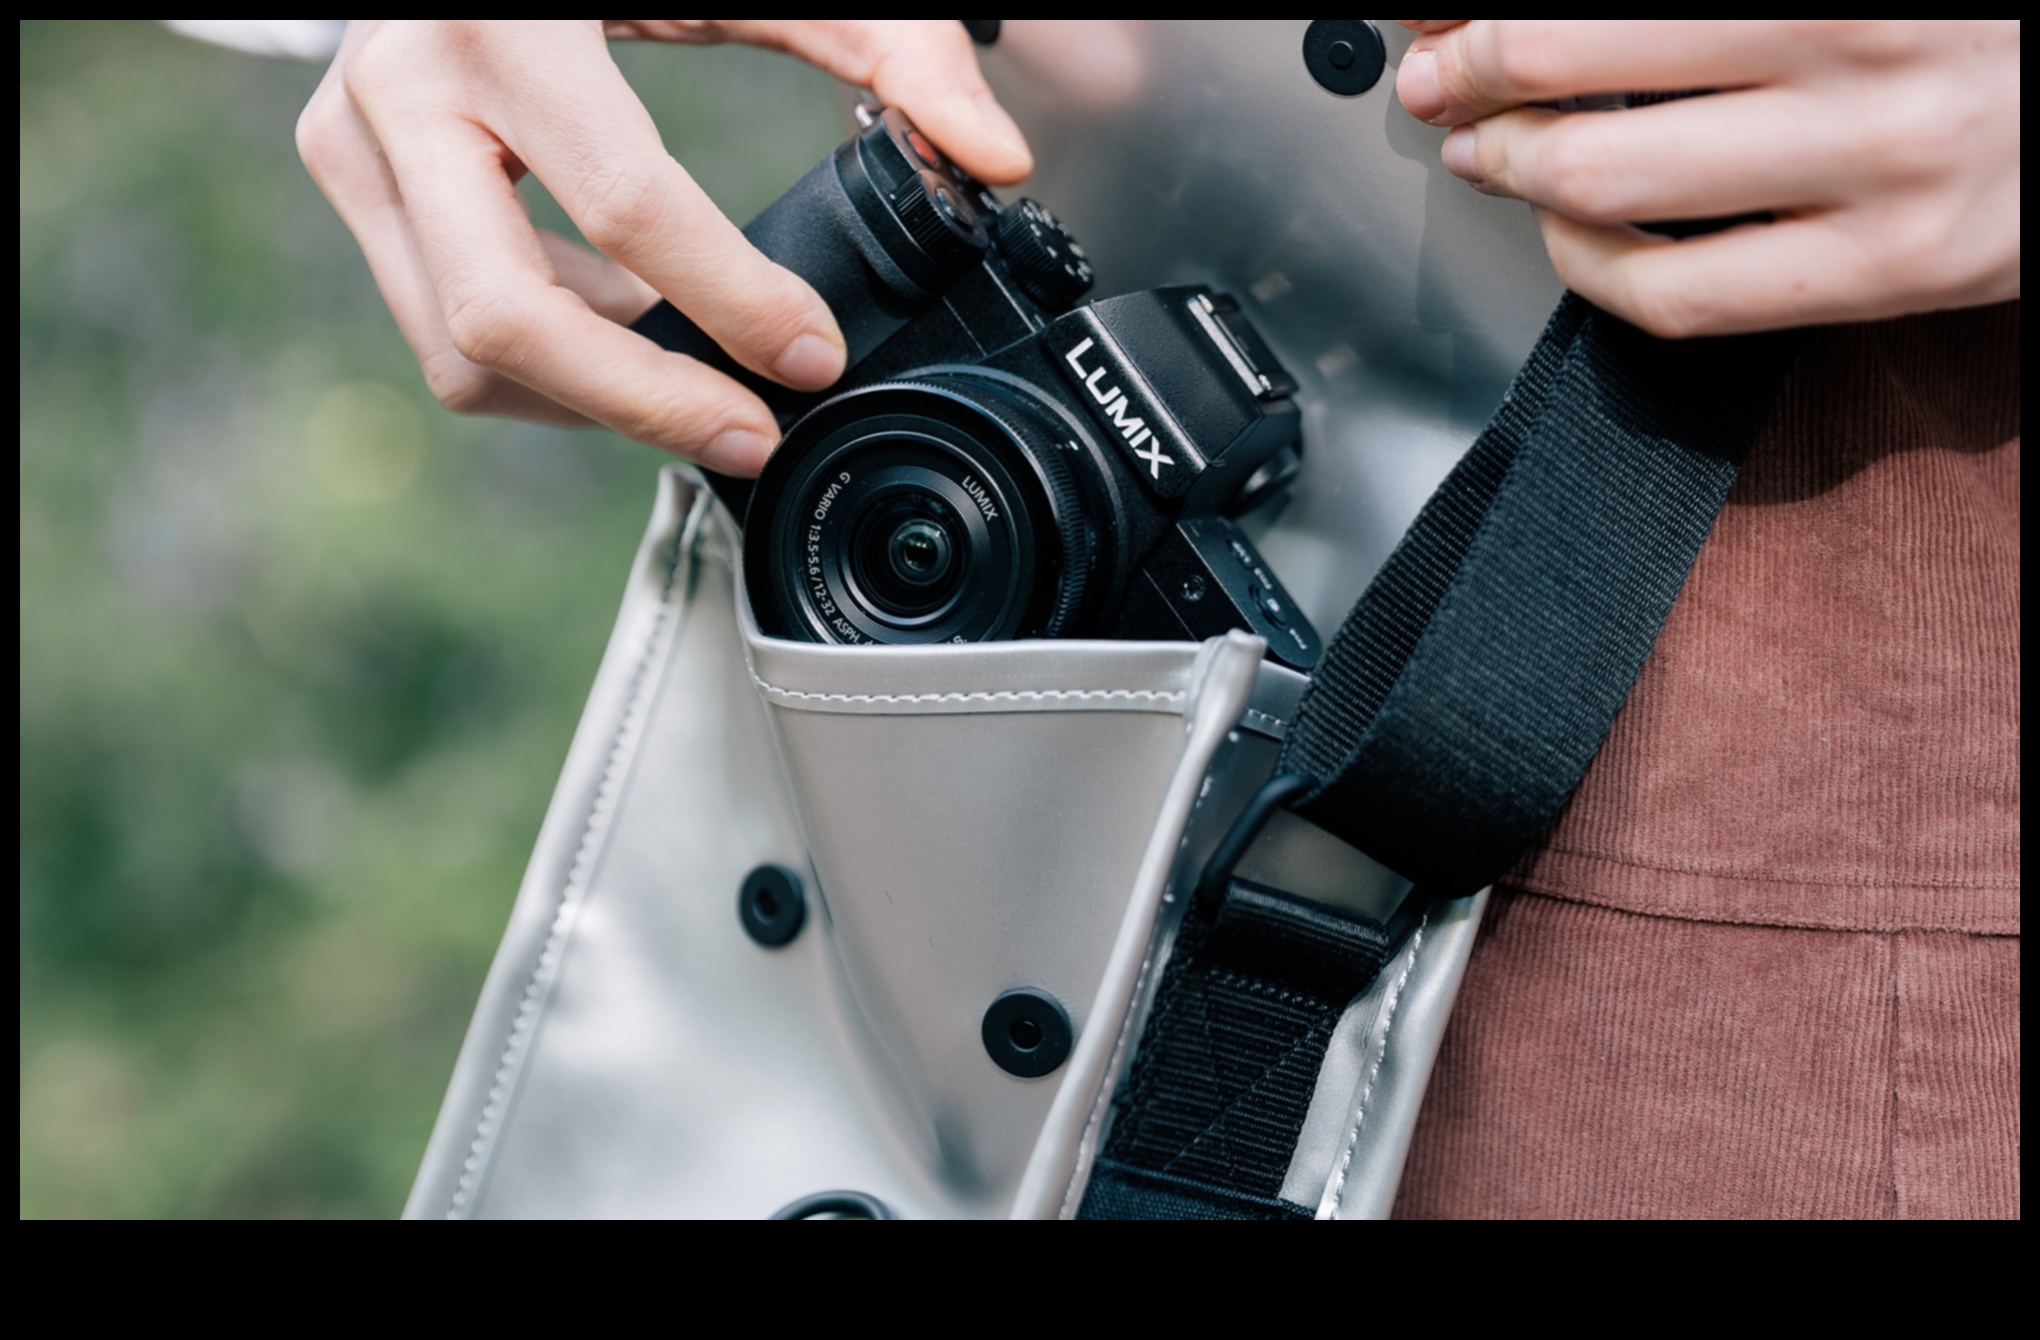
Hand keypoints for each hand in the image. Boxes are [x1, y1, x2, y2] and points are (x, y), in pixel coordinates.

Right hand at [297, 21, 1031, 473]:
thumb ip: (900, 46)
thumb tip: (996, 160)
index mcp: (505, 13)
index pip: (626, 203)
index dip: (734, 303)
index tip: (816, 357)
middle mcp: (400, 79)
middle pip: (508, 320)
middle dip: (644, 406)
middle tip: (752, 436)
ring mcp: (352, 137)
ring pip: (464, 351)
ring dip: (595, 396)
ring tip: (703, 384)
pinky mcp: (348, 177)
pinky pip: (445, 329)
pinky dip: (551, 360)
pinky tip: (633, 330)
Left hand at [1395, 21, 2019, 336]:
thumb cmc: (1959, 22)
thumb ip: (1684, 5)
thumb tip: (1483, 15)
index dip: (1486, 9)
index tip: (1436, 17)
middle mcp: (1865, 34)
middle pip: (1570, 51)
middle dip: (1476, 71)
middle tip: (1441, 81)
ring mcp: (1880, 159)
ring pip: (1606, 178)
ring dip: (1512, 165)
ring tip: (1491, 153)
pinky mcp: (1887, 270)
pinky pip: (1674, 293)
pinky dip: (1584, 264)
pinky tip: (1570, 229)